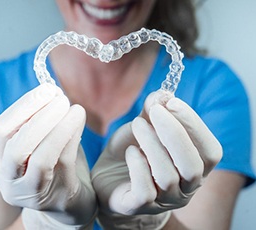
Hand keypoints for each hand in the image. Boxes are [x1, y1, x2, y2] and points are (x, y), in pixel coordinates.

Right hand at [0, 84, 95, 227]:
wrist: (67, 202)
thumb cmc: (54, 167)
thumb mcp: (41, 144)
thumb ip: (43, 122)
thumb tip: (54, 92)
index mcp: (0, 162)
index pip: (1, 130)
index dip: (23, 107)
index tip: (46, 89)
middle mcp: (9, 180)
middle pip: (16, 147)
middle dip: (39, 116)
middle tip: (60, 98)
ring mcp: (30, 192)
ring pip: (40, 158)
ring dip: (58, 127)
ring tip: (74, 107)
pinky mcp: (55, 196)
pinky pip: (63, 163)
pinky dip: (72, 137)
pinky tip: (79, 121)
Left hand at [91, 90, 221, 228]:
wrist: (108, 176)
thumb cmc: (133, 150)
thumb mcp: (144, 127)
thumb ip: (153, 112)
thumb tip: (161, 94)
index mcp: (194, 167)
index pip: (210, 150)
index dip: (194, 125)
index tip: (172, 102)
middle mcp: (185, 188)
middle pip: (193, 166)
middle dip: (175, 133)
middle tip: (154, 111)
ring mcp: (164, 201)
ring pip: (168, 177)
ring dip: (152, 144)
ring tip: (137, 125)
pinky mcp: (140, 207)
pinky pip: (145, 191)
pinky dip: (138, 166)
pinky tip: (131, 152)